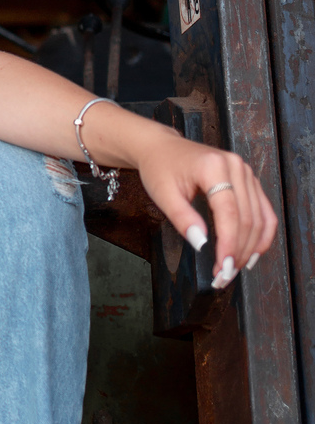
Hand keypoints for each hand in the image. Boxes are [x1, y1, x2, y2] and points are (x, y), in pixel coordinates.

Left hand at [135, 129, 276, 287]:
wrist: (161, 148)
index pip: (229, 213)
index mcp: (214, 166)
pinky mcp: (248, 179)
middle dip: (238, 251)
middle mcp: (236, 166)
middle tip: (224, 276)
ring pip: (259, 217)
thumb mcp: (163, 195)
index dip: (229, 244)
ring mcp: (245, 172)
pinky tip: (252, 253)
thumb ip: (183, 219)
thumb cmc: (160, 168)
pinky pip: (263, 210)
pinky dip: (261, 234)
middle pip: (247, 218)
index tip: (222, 268)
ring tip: (234, 269)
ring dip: (250, 248)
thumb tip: (202, 244)